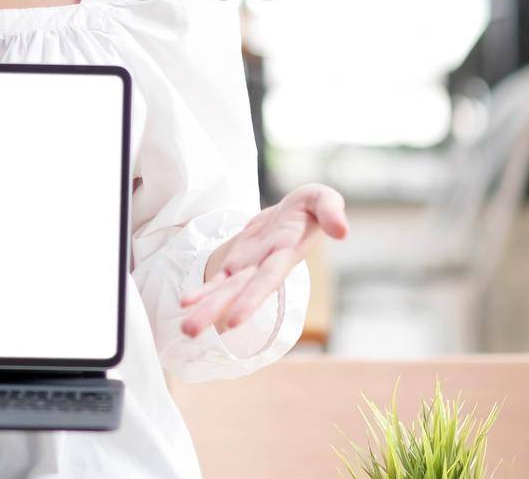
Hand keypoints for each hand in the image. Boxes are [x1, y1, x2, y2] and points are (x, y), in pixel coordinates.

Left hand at [177, 183, 347, 337]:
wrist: (294, 210)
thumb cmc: (311, 206)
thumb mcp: (323, 197)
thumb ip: (331, 211)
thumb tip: (342, 231)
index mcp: (285, 252)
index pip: (267, 279)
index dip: (252, 299)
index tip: (234, 320)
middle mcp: (265, 265)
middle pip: (239, 292)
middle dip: (216, 311)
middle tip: (190, 331)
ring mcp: (250, 265)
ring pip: (225, 290)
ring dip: (205, 309)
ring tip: (185, 329)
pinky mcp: (238, 260)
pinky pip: (219, 280)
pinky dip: (203, 292)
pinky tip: (186, 303)